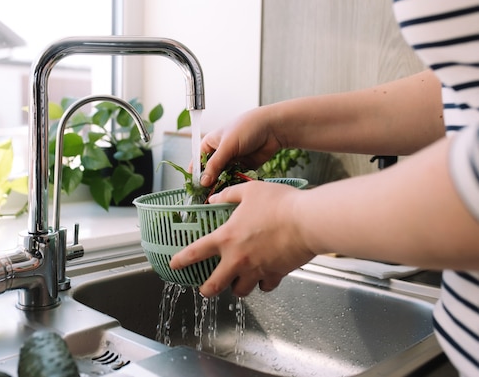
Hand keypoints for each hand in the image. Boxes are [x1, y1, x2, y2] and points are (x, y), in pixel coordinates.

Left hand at [169, 181, 314, 297]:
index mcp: (227, 237)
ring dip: (237, 287)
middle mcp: (238, 258)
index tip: (174, 265)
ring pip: (240, 291)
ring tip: (237, 280)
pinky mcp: (275, 275)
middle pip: (214, 285)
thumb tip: (215, 198)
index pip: (196, 252)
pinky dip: (263, 283)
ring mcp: (257, 269)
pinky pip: (265, 286)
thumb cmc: (279, 203)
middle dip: (206, 290)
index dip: (181, 260)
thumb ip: (229, 195)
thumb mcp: (249, 191)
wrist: (307, 220)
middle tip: (205, 288)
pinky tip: (264, 276)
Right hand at [199, 107, 281, 186]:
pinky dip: (235, 183)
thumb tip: (203, 181)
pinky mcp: (243, 167)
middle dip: (210, 183)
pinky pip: (236, 178)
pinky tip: (234, 189)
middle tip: (208, 196)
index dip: (196, 175)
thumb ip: (214, 165)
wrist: (272, 128)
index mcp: (210, 144)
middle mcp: (219, 153)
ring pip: (223, 177)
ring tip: (221, 194)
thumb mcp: (227, 146)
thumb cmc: (247, 128)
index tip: (195, 188)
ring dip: (223, 184)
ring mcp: (232, 160)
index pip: (198, 162)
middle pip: (210, 172)